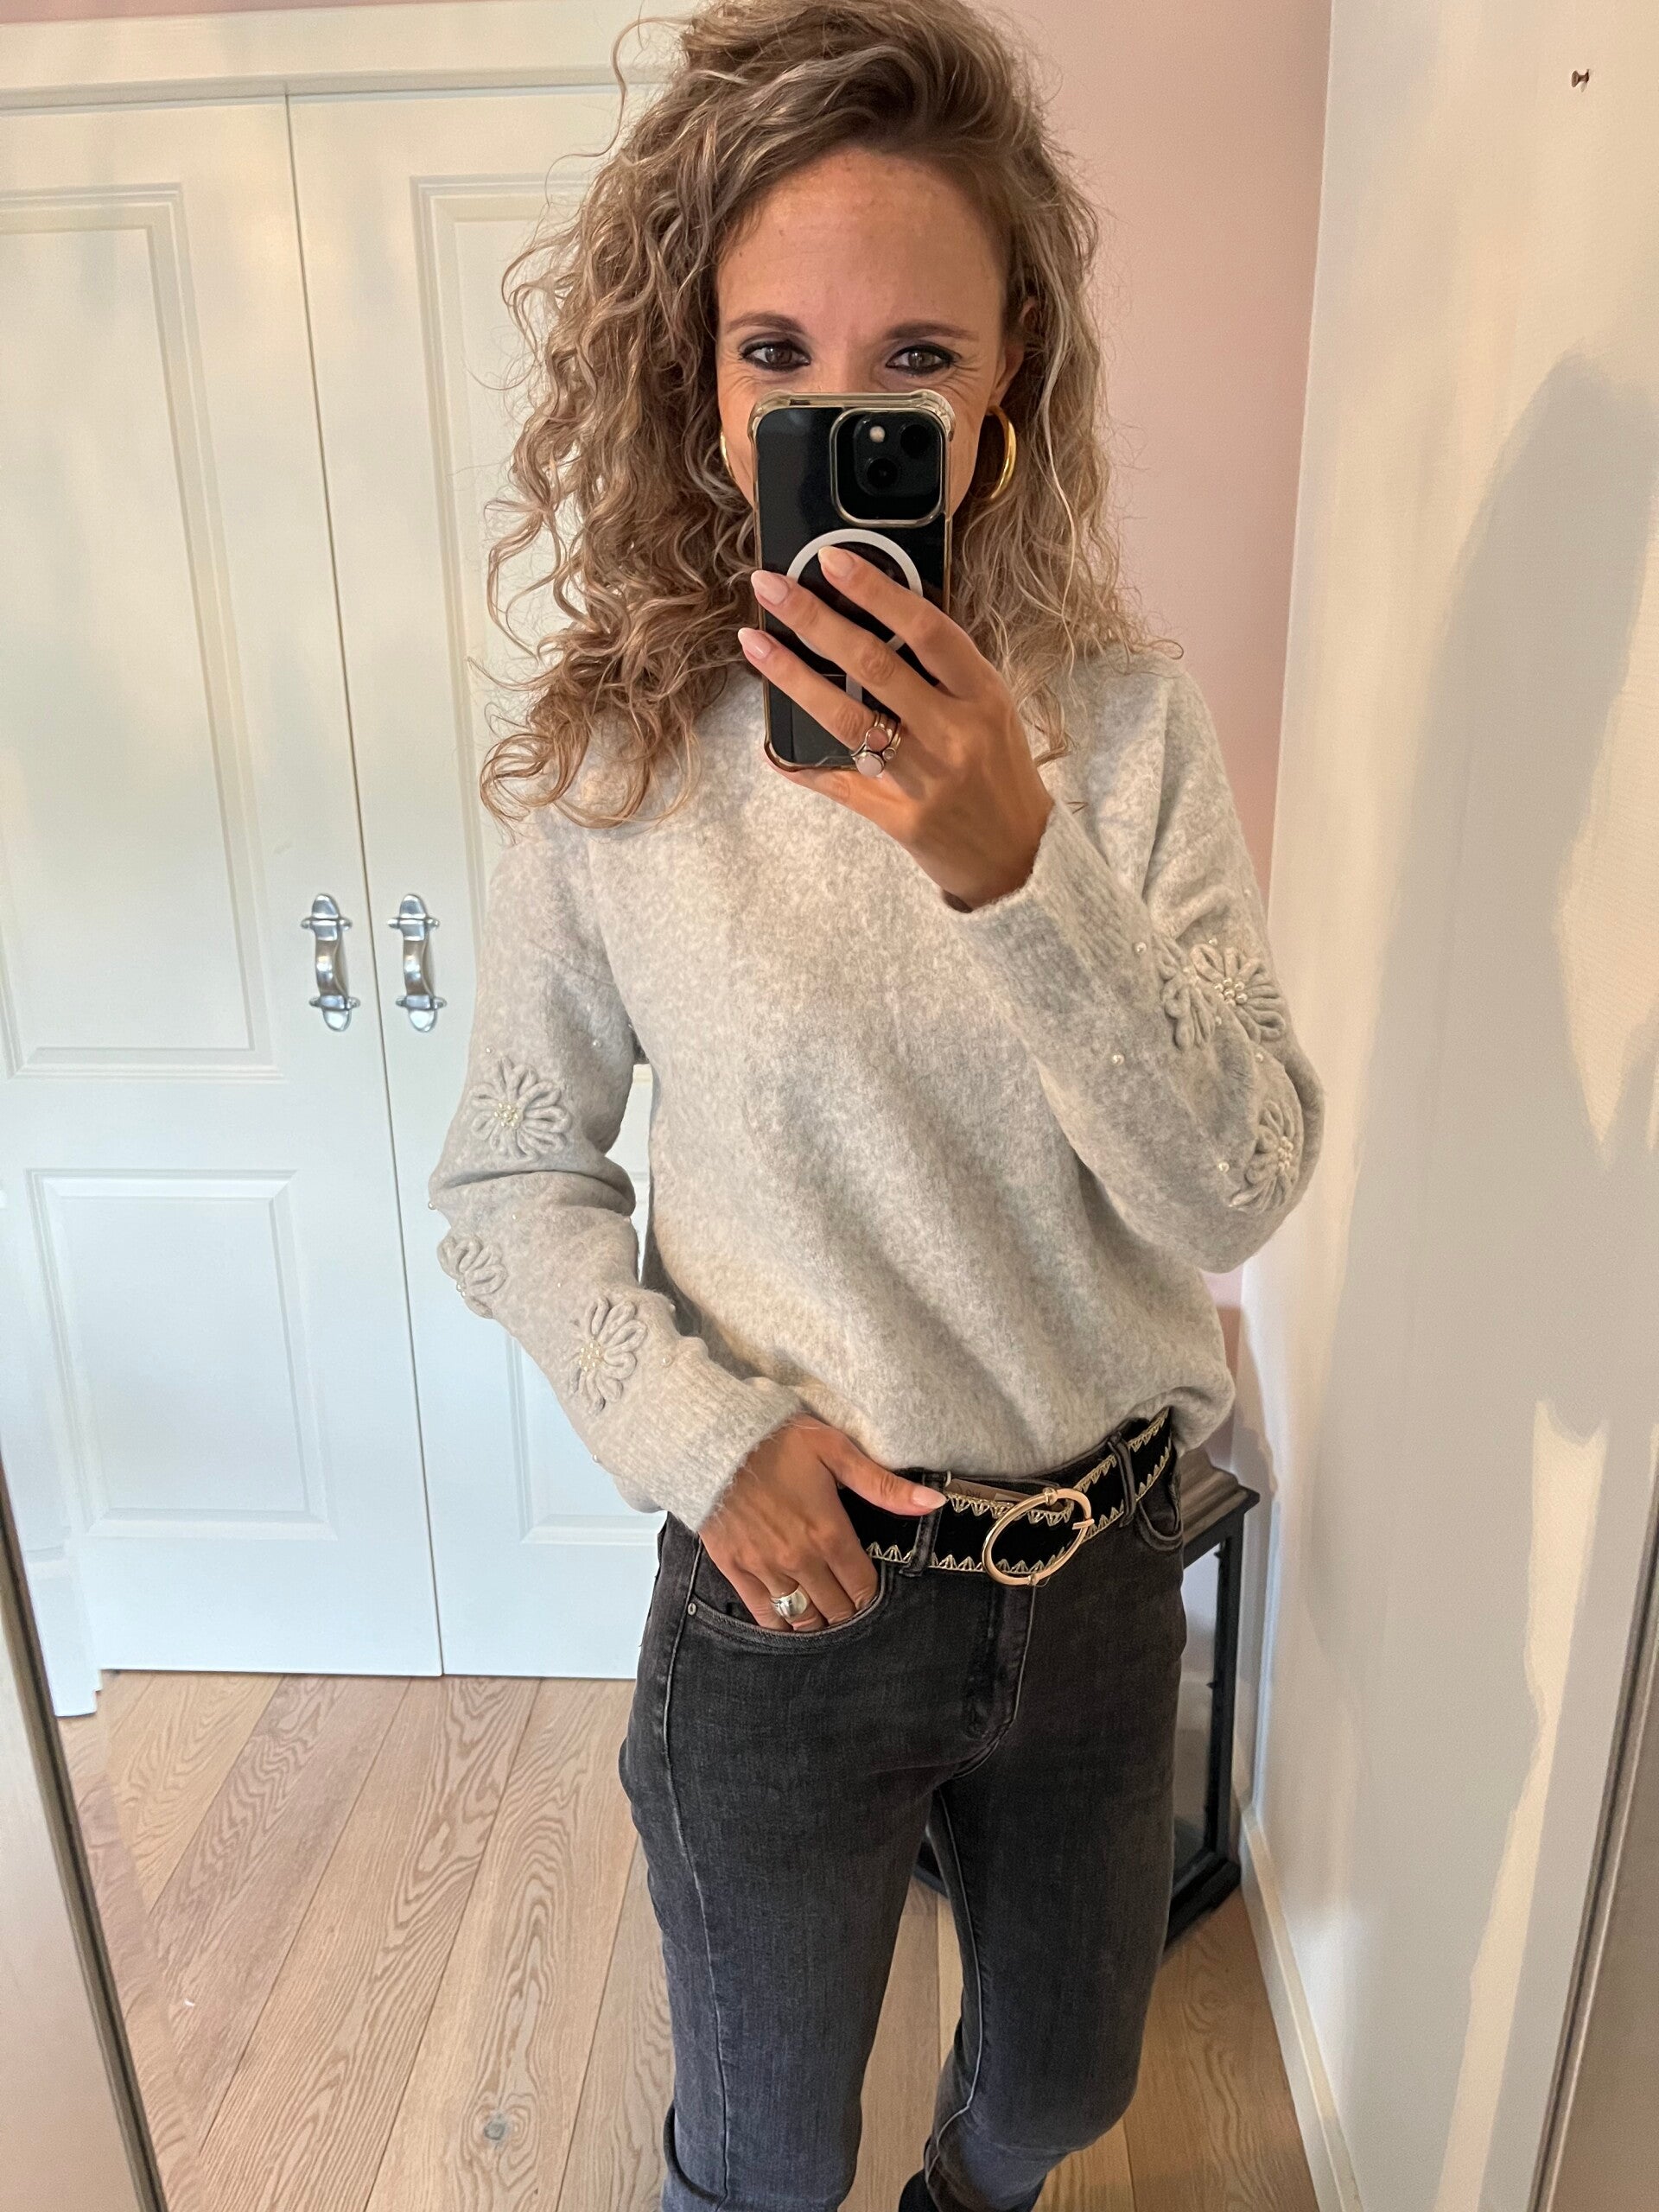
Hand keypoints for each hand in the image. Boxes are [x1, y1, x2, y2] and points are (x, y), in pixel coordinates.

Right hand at [700, 1414, 945, 1632]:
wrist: (712, 1439)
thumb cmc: (776, 1440)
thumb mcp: (836, 1451)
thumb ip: (884, 1485)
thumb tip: (934, 1503)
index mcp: (829, 1533)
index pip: (862, 1587)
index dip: (872, 1594)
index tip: (871, 1589)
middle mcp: (799, 1559)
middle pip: (836, 1610)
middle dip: (848, 1611)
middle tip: (850, 1603)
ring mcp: (765, 1568)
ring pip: (802, 1618)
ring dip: (818, 1621)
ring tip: (825, 1613)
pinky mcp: (735, 1569)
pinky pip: (764, 1614)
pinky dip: (781, 1623)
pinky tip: (790, 1618)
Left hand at [737, 545, 1054, 911]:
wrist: (1021, 858)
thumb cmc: (1002, 773)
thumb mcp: (991, 710)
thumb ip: (944, 672)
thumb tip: (876, 618)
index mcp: (983, 695)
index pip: (927, 629)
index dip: (877, 591)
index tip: (832, 559)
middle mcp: (955, 734)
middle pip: (875, 666)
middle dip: (815, 620)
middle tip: (770, 588)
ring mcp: (926, 779)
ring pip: (848, 720)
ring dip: (794, 678)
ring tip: (756, 646)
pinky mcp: (901, 819)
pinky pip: (840, 783)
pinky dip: (801, 762)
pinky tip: (771, 744)